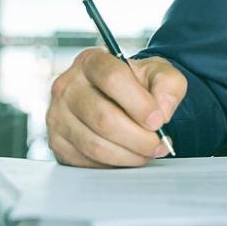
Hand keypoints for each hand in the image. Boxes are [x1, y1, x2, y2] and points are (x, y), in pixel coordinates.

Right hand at [46, 48, 186, 167]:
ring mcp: (58, 115)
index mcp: (91, 61)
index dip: (139, 104)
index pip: (112, 78)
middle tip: (158, 144)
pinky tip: (129, 155)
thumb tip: (163, 110)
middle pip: (102, 117)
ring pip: (94, 144)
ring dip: (128, 154)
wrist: (120, 100)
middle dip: (137, 137)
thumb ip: (168, 84)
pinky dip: (113, 164)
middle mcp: (68, 85)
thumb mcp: (159, 74)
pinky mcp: (57, 142)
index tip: (159, 121)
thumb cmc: (137, 85)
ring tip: (148, 151)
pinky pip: (86, 160)